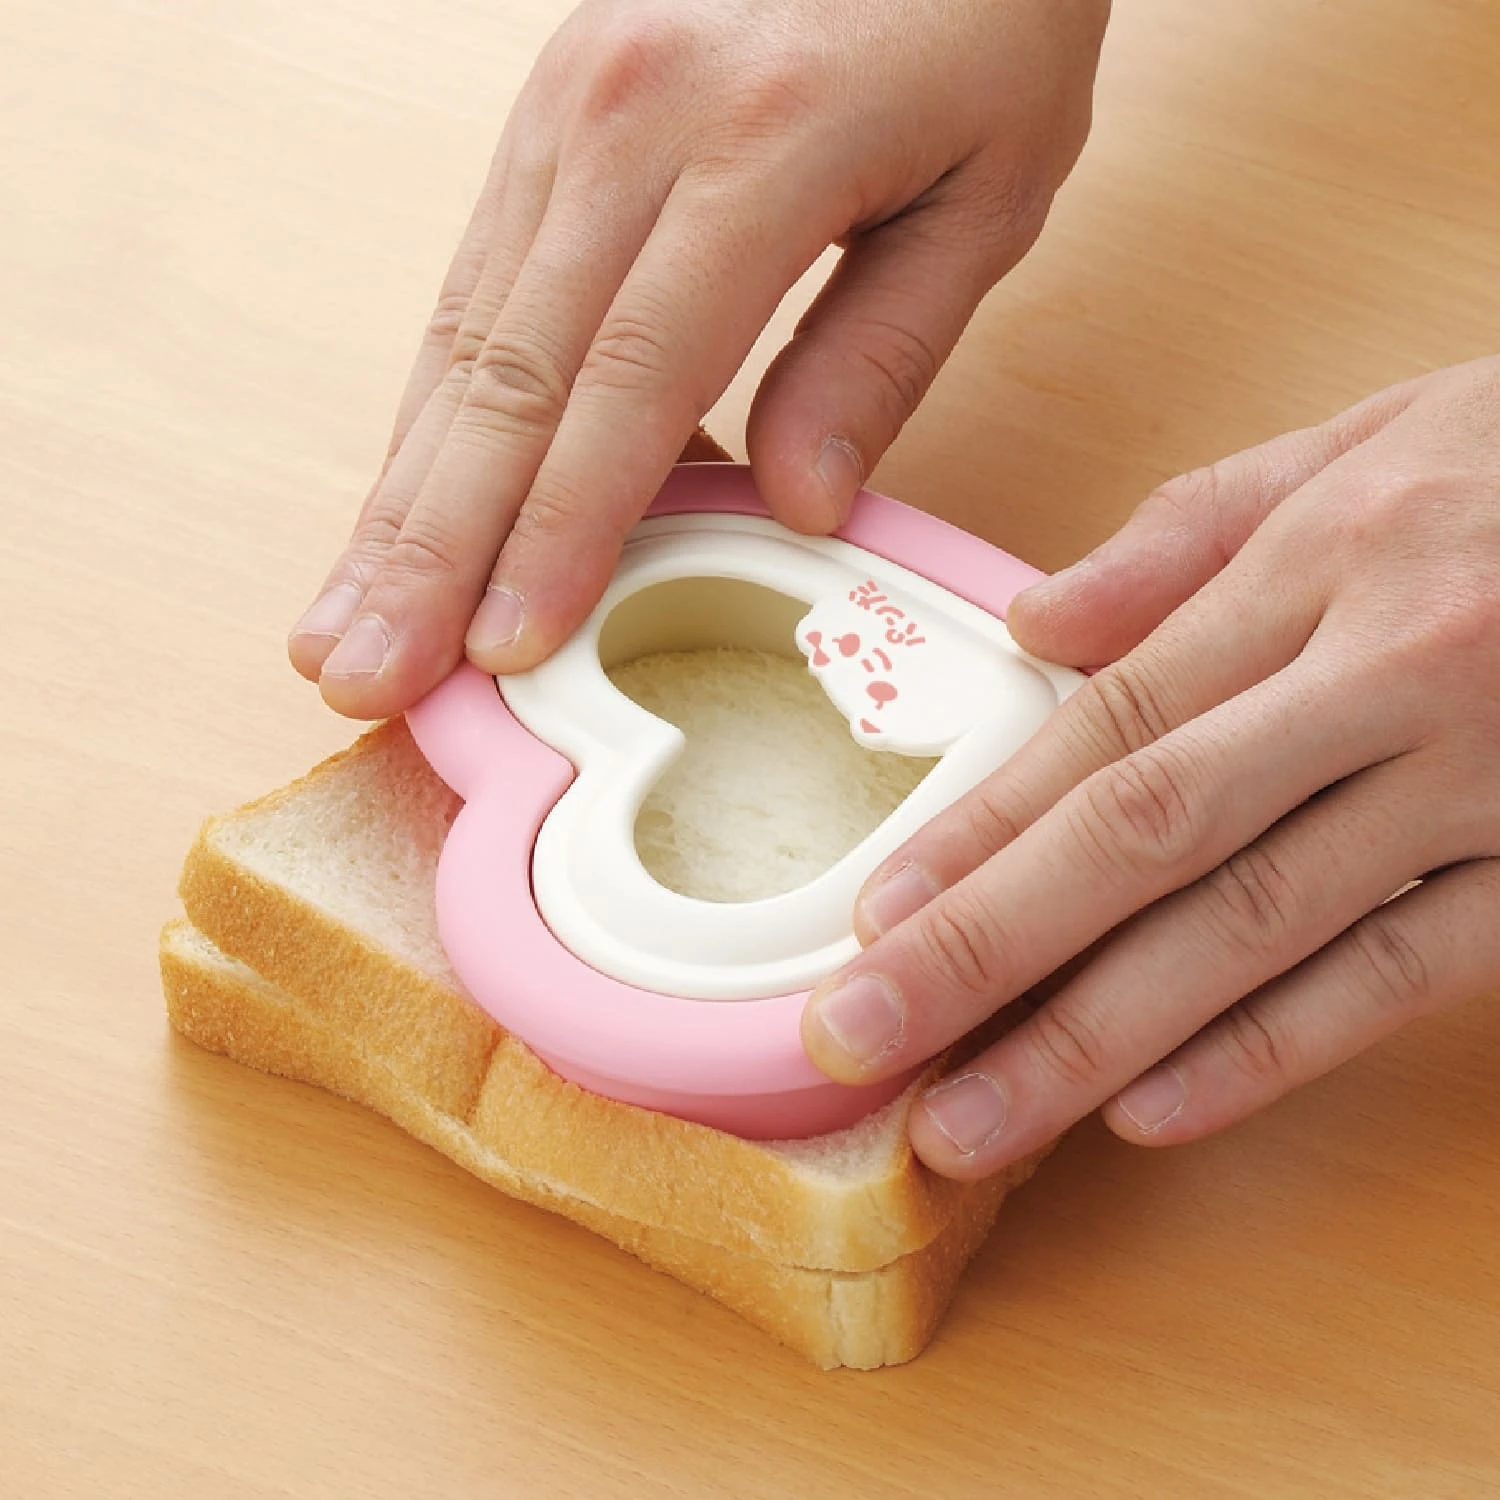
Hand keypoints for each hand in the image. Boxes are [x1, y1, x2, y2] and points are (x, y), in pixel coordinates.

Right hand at [289, 0, 1108, 717]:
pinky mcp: (545, 116)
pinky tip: (403, 504)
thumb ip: (882, 351)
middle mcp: (626, 120)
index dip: (558, 529)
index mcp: (757, 142)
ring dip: (396, 495)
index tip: (502, 648)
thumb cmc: (978, 5)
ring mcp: (566, 109)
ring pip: (459, 339)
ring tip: (343, 618)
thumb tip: (797, 503)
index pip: (630, 379)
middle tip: (358, 672)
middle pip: (504, 375)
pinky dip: (431, 414)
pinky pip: (473, 287)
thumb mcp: (990, 184)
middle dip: (425, 546)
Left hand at [801, 356, 1499, 1178]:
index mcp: (1324, 566)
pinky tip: (1153, 1112)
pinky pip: (1403, 975)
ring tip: (970, 1124)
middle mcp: (1386, 680)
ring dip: (1095, 1040)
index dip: (982, 828)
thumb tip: (1036, 621)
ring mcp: (1482, 785)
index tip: (873, 918)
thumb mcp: (1369, 440)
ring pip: (1257, 930)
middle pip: (1149, 836)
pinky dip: (1274, 1050)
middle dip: (988, 954)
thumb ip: (1190, 533)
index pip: (1109, 719)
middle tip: (858, 1043)